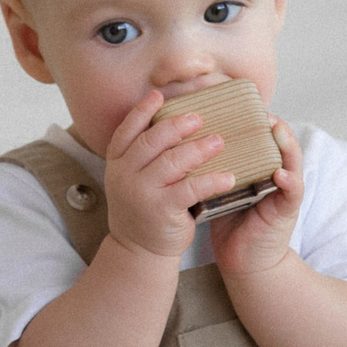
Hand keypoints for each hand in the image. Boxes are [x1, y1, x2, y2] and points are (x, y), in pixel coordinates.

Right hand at [100, 90, 233, 259]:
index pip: (127, 131)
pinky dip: (212, 180)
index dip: (142, 111)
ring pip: (172, 161)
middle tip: (198, 118)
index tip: (158, 96)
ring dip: (198, 148)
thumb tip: (175, 123)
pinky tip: (229, 177)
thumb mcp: (134, 179)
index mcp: (117, 163)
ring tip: (218, 141)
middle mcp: (124, 175)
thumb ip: (145, 155)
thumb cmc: (144, 208)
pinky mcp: (161, 209)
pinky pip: (191, 188)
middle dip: (176, 126)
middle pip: (152, 141)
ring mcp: (141, 192)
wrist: (139, 250)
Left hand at [212, 117, 302, 282]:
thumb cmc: (229, 222)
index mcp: (258, 167)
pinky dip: (289, 180)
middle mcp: (275, 174)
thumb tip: (182, 138)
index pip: (261, 137)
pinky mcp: (287, 211)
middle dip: (273, 124)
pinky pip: (293, 192)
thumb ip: (212, 165)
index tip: (240, 103)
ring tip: (277, 129)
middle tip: (261, 109)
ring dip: (287, 144)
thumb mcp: (219, 187)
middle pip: (280, 142)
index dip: (254, 119)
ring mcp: (284, 192)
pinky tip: (280, 173)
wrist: (242, 261)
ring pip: (292, 161)